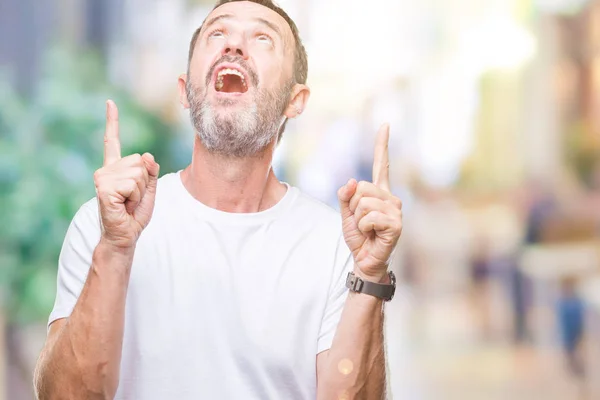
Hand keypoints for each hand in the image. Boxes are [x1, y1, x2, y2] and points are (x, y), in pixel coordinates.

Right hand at [94, 100, 159, 248]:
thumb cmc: (135, 214)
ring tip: (128, 202)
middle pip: (140, 162)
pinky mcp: (103, 188)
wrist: (126, 235)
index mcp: (115, 168)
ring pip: (139, 173)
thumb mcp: (150, 189)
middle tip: (133, 198)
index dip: (112, 121)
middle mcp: (106, 169)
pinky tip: (123, 205)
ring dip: (140, 191)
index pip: (113, 141)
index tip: (110, 102)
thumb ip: (151, 171)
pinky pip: (133, 184)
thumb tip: (147, 155)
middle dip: (145, 182)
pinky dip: (135, 197)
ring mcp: (102, 177)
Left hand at [338, 124, 402, 281]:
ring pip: (363, 203)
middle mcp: (391, 197)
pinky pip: (369, 217)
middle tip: (361, 222)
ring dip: (358, 219)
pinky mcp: (396, 223)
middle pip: (360, 187)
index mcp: (379, 192)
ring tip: (367, 229)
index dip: (382, 145)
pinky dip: (364, 227)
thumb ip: (345, 196)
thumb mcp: (346, 213)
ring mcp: (396, 210)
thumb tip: (351, 181)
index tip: (385, 124)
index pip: (382, 165)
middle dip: (353, 206)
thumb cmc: (359, 237)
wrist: (364, 260)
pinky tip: (373, 234)